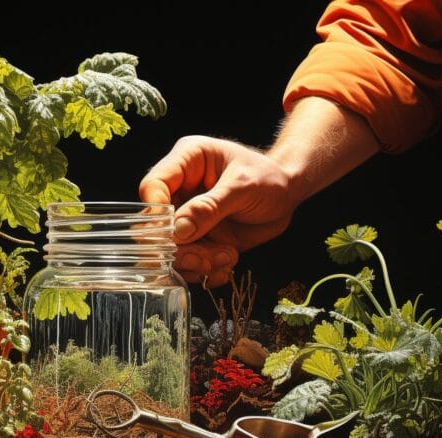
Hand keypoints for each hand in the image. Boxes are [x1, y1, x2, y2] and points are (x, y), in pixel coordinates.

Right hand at [139, 136, 299, 286]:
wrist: (288, 195)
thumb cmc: (269, 178)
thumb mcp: (243, 186)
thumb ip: (210, 207)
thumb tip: (178, 230)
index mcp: (186, 162)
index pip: (153, 186)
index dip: (156, 213)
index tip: (171, 234)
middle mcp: (180, 190)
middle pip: (157, 225)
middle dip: (180, 248)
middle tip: (204, 259)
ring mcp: (187, 217)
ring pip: (172, 249)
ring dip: (196, 262)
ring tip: (225, 258)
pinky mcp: (198, 239)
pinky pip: (190, 262)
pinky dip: (207, 270)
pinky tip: (227, 264)